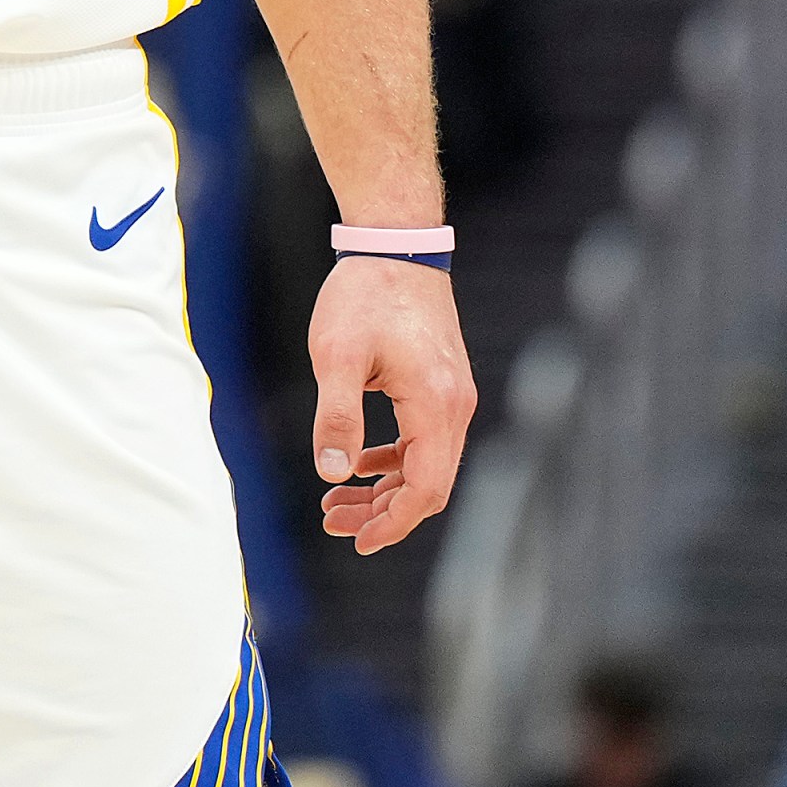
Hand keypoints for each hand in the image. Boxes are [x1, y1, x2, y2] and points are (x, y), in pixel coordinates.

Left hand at [308, 256, 475, 553]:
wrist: (395, 244)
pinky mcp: (440, 385)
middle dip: (382, 513)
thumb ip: (337, 416)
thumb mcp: (336, 355)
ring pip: (425, 465)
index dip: (392, 524)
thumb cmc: (363, 295)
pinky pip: (423, 441)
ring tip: (334, 502)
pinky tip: (357, 464)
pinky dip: (392, 461)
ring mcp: (452, 396)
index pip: (425, 490)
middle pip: (428, 486)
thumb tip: (333, 472)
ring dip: (384, 490)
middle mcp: (454, 406)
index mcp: (435, 405)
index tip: (357, 541)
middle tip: (332, 522)